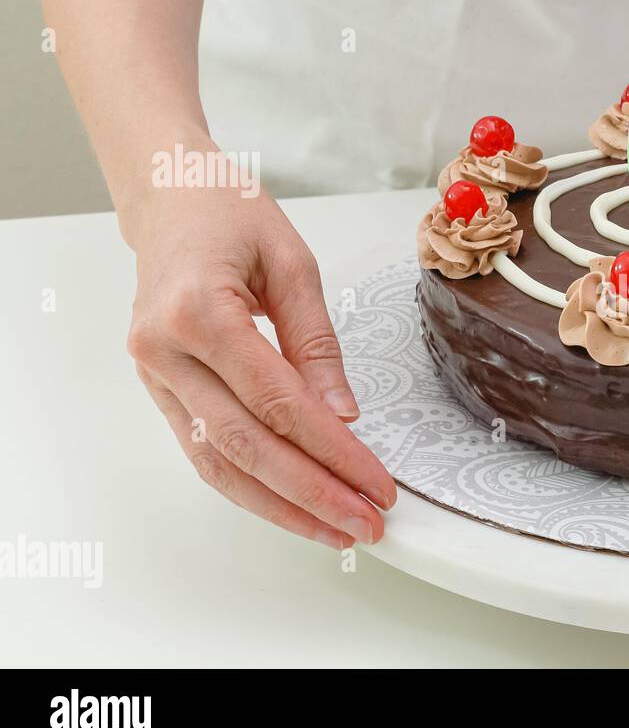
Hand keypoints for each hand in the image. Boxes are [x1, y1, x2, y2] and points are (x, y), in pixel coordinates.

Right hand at [124, 182, 395, 548]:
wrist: (167, 197)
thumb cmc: (229, 214)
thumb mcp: (293, 264)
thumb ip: (316, 344)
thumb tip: (343, 415)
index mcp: (198, 312)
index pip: (278, 403)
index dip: (332, 451)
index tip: (376, 482)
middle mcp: (164, 351)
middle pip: (246, 444)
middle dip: (313, 492)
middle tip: (367, 522)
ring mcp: (153, 375)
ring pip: (217, 462)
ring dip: (280, 505)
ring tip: (335, 531)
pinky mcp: (158, 388)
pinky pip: (202, 449)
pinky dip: (248, 486)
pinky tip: (291, 506)